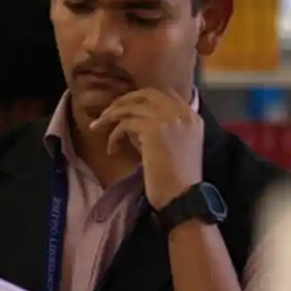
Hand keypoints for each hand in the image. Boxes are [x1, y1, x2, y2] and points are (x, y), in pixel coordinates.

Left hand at [89, 88, 202, 207]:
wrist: (183, 197)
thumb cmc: (175, 179)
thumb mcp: (171, 146)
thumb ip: (156, 128)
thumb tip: (128, 121)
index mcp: (191, 116)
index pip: (164, 93)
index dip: (140, 98)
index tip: (125, 108)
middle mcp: (182, 112)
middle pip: (145, 93)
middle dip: (123, 102)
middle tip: (107, 115)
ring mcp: (169, 118)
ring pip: (131, 106)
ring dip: (111, 116)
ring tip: (98, 128)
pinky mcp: (154, 129)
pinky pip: (125, 123)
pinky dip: (114, 135)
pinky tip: (112, 149)